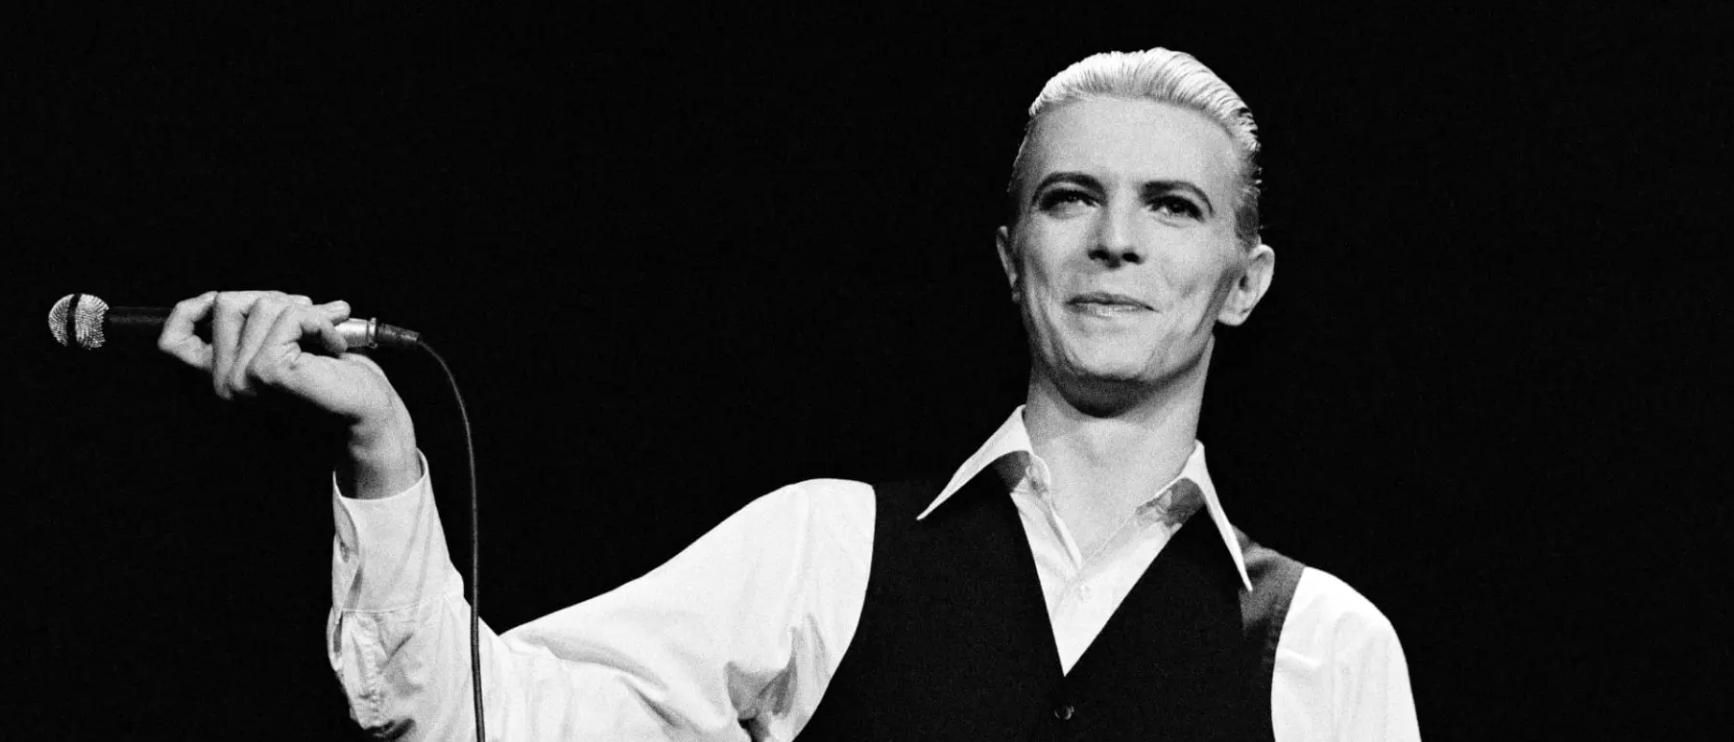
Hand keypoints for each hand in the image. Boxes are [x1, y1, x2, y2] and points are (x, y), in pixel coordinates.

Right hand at [158, 290, 420, 497]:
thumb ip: (265, 321)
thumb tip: (261, 293)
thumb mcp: (291, 342)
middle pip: (227, 302)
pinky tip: (335, 344)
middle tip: (312, 319)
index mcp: (224, 376)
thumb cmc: (336, 377)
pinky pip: (290, 317)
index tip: (224, 298)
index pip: (174, 341)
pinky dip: (321, 321)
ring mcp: (243, 380)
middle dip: (276, 298)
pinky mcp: (268, 372)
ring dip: (306, 310)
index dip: (192, 308)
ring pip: (263, 304)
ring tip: (327, 334)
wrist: (368, 410)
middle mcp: (225, 383)